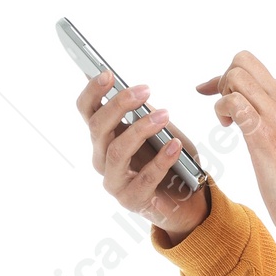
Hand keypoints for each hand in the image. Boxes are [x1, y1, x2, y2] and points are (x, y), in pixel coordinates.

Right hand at [77, 69, 208, 234]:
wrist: (188, 201)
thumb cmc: (172, 162)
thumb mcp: (161, 132)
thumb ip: (146, 115)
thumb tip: (139, 96)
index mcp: (103, 138)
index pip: (87, 111)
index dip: (93, 91)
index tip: (108, 73)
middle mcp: (101, 159)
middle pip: (98, 127)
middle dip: (119, 105)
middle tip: (145, 90)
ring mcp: (113, 182)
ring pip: (116, 151)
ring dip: (141, 129)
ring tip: (164, 115)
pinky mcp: (131, 200)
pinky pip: (145, 178)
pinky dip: (162, 159)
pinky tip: (175, 145)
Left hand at [197, 49, 275, 234]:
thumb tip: (257, 112)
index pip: (255, 69)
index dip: (228, 77)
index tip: (211, 91)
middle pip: (243, 61)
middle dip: (223, 79)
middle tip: (221, 108)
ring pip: (236, 75)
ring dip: (221, 94)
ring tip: (226, 122)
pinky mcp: (264, 133)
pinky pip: (232, 101)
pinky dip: (221, 109)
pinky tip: (226, 128)